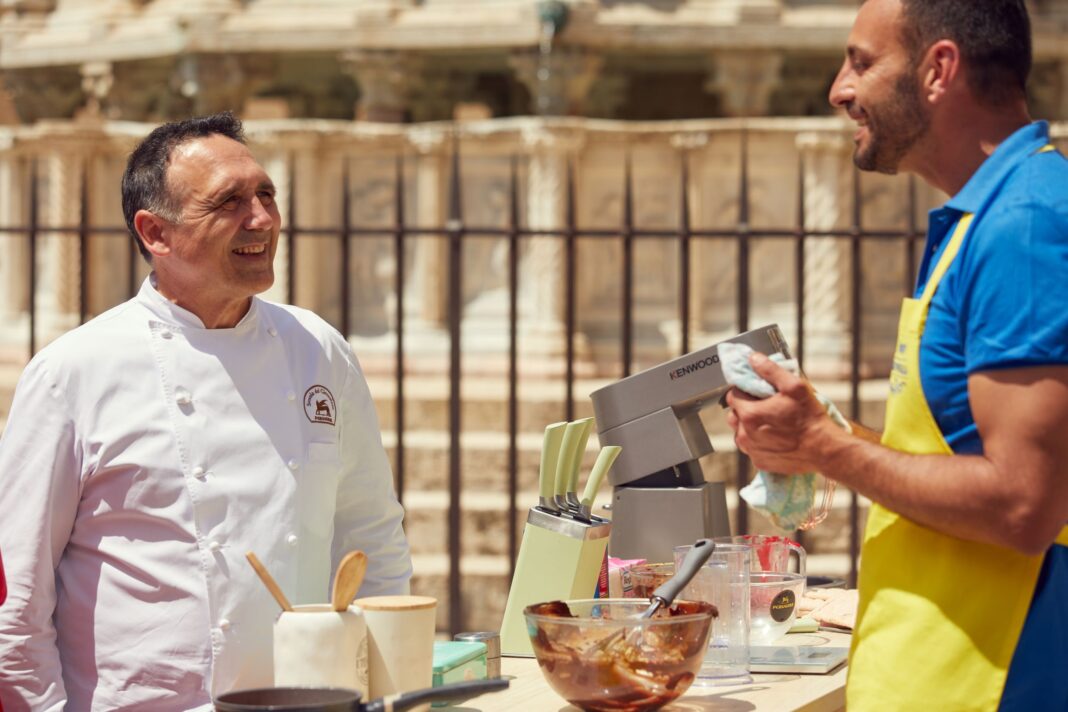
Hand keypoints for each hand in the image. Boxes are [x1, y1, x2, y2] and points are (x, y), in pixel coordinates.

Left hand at [725, 352, 839, 472]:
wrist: (824, 450)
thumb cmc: (810, 418)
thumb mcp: (794, 387)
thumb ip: (770, 370)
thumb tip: (753, 359)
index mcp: (749, 414)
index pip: (733, 396)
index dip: (744, 390)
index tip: (757, 391)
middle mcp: (745, 434)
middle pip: (735, 415)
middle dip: (746, 408)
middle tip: (766, 406)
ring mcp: (752, 450)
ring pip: (741, 432)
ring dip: (750, 426)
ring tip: (771, 422)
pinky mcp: (760, 462)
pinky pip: (752, 448)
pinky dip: (758, 441)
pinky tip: (775, 437)